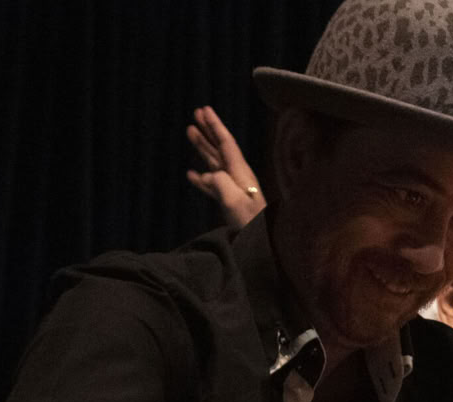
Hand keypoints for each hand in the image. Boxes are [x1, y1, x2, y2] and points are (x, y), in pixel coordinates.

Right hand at [186, 105, 267, 229]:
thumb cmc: (251, 223)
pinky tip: (191, 174)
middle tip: (195, 114)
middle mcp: (237, 176)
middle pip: (220, 148)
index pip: (226, 143)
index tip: (204, 109)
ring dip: (203, 147)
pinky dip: (201, 177)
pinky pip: (212, 184)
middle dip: (208, 130)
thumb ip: (221, 184)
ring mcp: (233, 188)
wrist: (262, 242)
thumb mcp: (235, 202)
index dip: (215, 125)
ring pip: (214, 162)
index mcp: (240, 172)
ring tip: (190, 132)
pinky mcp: (229, 202)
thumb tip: (207, 174)